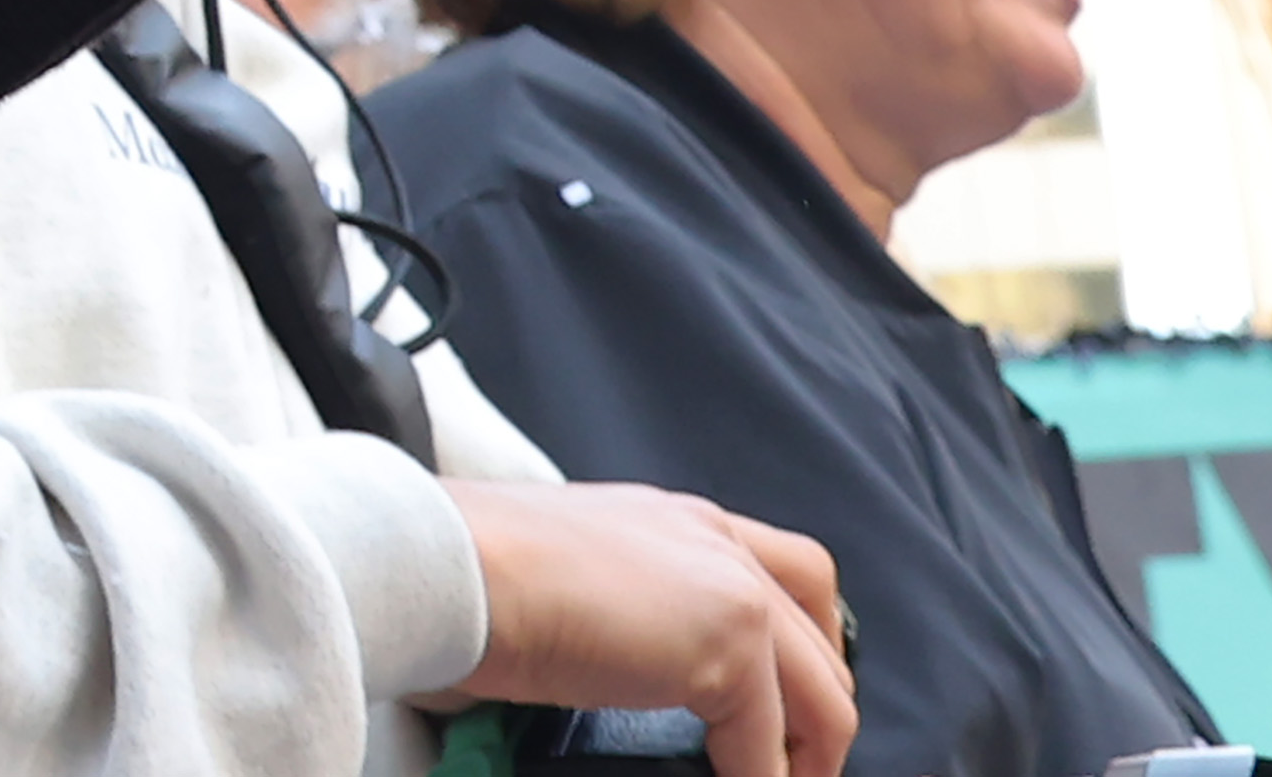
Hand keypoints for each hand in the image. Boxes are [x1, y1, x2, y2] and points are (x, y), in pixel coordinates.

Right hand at [441, 477, 856, 776]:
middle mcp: (713, 540)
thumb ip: (612, 620)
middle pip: (823, 633)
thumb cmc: (465, 571)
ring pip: (825, 695)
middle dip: (820, 710)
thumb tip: (600, 682)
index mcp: (674, 520)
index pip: (784, 573)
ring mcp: (729, 590)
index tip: (785, 706)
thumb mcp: (561, 579)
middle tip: (793, 764)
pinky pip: (770, 746)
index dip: (801, 645)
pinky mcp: (726, 647)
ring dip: (812, 758)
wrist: (445, 563)